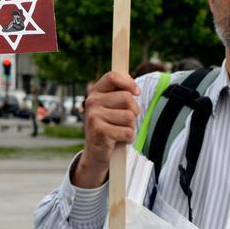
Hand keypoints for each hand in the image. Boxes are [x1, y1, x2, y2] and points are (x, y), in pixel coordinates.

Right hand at [73, 71, 139, 188]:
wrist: (96, 151)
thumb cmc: (109, 125)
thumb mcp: (111, 106)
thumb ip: (120, 93)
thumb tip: (135, 88)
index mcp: (95, 92)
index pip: (112, 77)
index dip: (129, 82)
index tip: (137, 92)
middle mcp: (92, 102)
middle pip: (127, 98)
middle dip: (134, 111)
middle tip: (125, 120)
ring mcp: (94, 116)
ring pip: (130, 116)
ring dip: (131, 127)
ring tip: (120, 130)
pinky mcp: (100, 131)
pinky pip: (128, 132)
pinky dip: (129, 138)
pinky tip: (119, 139)